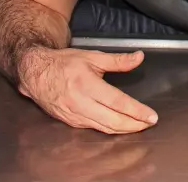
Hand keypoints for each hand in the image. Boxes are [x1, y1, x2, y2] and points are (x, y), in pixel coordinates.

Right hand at [17, 47, 157, 134]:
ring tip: (139, 126)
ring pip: (104, 128)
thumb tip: (138, 57)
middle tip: (149, 123)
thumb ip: (118, 60)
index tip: (151, 116)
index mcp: (87, 85)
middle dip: (134, 125)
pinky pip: (94, 129)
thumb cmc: (63, 63)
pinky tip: (120, 127)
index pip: (118, 102)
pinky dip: (109, 130)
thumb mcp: (92, 56)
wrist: (36, 73)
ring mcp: (75, 115)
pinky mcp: (71, 122)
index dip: (137, 111)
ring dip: (124, 130)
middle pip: (113, 121)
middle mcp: (80, 103)